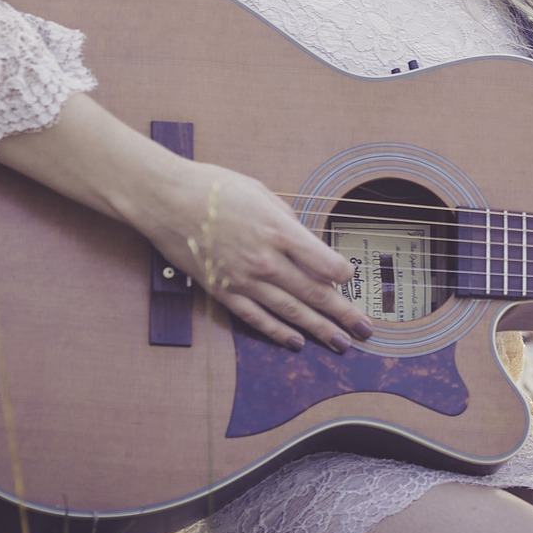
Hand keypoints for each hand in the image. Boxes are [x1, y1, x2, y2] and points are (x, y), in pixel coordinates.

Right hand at [132, 160, 374, 353]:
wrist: (167, 201)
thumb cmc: (214, 189)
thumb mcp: (261, 193)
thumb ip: (286, 219)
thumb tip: (304, 238)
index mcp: (280, 231)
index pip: (325, 263)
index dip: (343, 274)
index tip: (352, 279)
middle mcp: (266, 261)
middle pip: (315, 294)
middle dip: (344, 314)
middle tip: (365, 330)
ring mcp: (244, 280)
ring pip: (291, 313)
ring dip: (319, 330)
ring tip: (341, 343)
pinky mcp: (224, 292)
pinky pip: (257, 318)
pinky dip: (279, 333)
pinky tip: (296, 342)